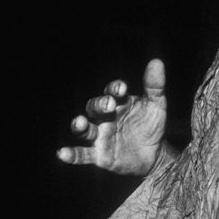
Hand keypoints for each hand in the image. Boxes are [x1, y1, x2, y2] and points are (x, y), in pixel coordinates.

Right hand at [57, 59, 167, 175]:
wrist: (154, 155)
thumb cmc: (151, 126)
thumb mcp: (156, 106)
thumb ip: (155, 86)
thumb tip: (156, 62)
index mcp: (117, 103)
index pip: (112, 92)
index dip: (115, 89)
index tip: (122, 89)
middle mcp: (104, 118)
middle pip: (94, 108)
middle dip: (99, 105)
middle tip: (108, 104)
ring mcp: (99, 136)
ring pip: (84, 130)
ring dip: (79, 126)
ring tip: (79, 122)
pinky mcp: (98, 156)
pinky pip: (82, 154)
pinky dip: (71, 155)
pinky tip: (62, 153)